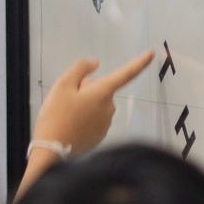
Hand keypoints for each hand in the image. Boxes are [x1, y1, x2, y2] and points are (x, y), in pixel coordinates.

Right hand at [32, 50, 155, 155]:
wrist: (51, 150)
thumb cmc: (56, 115)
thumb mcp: (62, 85)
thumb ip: (80, 69)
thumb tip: (95, 63)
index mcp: (103, 92)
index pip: (126, 74)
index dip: (140, 63)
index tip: (152, 53)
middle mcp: (110, 108)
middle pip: (101, 90)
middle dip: (87, 90)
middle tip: (66, 99)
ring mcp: (106, 124)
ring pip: (97, 106)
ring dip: (85, 105)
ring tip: (65, 114)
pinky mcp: (100, 137)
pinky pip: (95, 120)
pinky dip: (85, 119)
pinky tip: (70, 125)